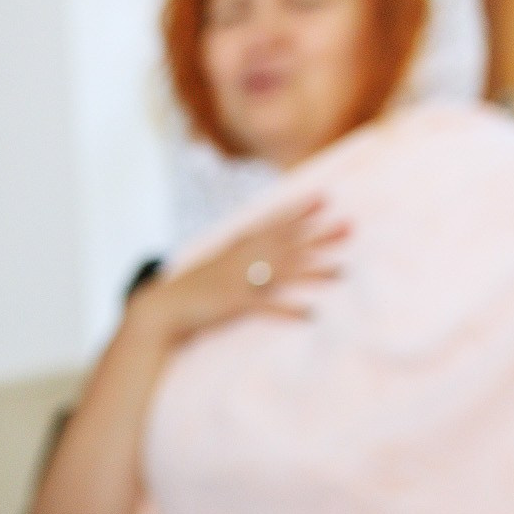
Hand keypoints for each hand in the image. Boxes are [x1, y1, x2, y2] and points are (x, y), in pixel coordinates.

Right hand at [133, 198, 347, 349]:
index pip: (274, 224)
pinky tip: (310, 314)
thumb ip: (235, 257)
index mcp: (238, 247)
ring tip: (342, 271)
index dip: (299, 212)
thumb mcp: (214, 266)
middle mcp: (243, 259)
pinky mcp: (235, 303)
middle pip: (290, 243)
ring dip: (316, 271)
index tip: (323, 199)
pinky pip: (269, 306)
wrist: (162, 308)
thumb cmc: (189, 291)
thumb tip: (250, 253)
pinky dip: (290, 310)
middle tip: (350, 226)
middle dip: (321, 235)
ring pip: (286, 271)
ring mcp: (240, 280)